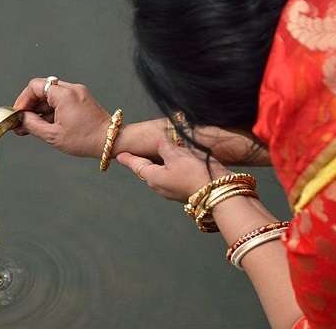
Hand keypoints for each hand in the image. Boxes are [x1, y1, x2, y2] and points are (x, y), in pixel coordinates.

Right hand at [12, 78, 110, 157]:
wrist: (110, 140)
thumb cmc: (85, 139)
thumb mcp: (53, 135)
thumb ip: (32, 125)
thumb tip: (20, 120)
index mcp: (64, 94)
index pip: (35, 86)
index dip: (23, 99)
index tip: (18, 114)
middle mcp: (71, 89)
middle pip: (42, 90)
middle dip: (30, 106)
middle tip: (22, 122)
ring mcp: (77, 93)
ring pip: (51, 96)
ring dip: (40, 109)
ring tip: (32, 127)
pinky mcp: (81, 99)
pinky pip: (61, 100)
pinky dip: (51, 110)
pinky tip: (46, 124)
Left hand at [116, 142, 231, 202]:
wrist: (216, 193)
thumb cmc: (194, 173)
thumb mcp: (177, 155)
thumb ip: (165, 147)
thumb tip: (158, 143)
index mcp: (153, 178)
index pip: (136, 165)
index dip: (128, 159)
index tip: (118, 156)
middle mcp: (159, 187)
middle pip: (147, 171)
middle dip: (143, 161)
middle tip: (137, 153)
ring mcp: (172, 192)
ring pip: (161, 175)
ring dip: (159, 165)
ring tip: (158, 155)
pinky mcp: (184, 193)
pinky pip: (172, 178)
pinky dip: (171, 169)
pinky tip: (178, 163)